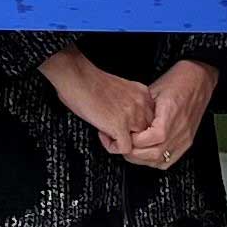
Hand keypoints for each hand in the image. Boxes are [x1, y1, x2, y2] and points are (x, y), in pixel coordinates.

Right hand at [41, 51, 156, 157]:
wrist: (77, 77)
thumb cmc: (90, 80)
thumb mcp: (120, 89)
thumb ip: (129, 103)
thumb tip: (125, 118)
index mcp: (142, 93)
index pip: (149, 118)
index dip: (134, 124)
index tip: (119, 120)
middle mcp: (141, 104)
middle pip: (145, 131)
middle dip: (130, 134)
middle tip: (113, 129)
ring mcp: (132, 115)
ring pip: (138, 142)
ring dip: (122, 140)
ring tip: (106, 131)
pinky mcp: (120, 125)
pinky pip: (125, 148)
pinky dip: (113, 147)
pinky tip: (102, 135)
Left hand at [118, 58, 218, 170]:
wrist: (198, 78)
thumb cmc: (178, 81)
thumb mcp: (152, 91)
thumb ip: (140, 111)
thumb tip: (125, 124)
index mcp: (170, 116)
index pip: (148, 140)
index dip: (133, 141)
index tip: (125, 135)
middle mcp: (179, 131)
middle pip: (153, 154)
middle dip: (134, 153)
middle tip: (124, 144)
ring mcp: (185, 139)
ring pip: (160, 161)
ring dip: (143, 159)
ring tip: (133, 149)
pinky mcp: (187, 142)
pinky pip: (169, 160)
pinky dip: (155, 160)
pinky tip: (147, 153)